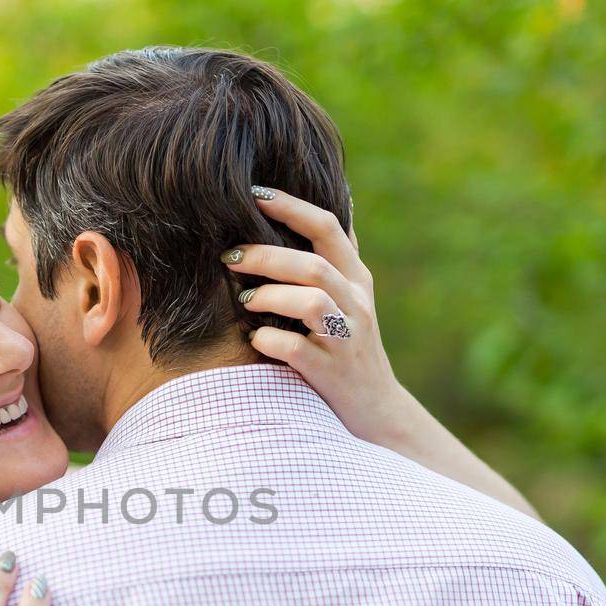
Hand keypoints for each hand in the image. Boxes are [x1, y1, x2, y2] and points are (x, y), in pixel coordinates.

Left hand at [224, 187, 416, 446]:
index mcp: (356, 278)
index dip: (290, 205)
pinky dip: (269, 340)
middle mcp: (356, 304)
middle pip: (313, 265)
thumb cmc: (350, 346)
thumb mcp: (353, 298)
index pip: (327, 227)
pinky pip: (295, 348)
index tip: (253, 194)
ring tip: (246, 300)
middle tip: (229, 256)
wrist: (376, 411)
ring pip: (310, 302)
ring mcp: (345, 339)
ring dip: (270, 296)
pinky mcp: (330, 372)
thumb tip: (338, 199)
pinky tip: (256, 340)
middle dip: (266, 255)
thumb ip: (339, 257)